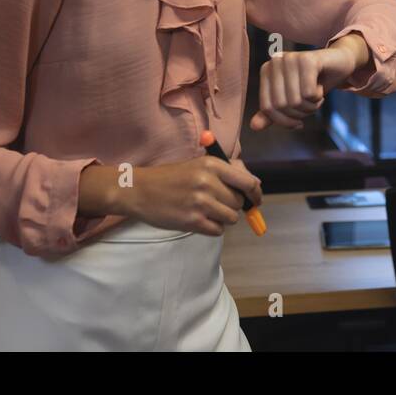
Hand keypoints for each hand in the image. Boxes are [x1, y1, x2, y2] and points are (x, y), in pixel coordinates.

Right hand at [122, 156, 262, 236]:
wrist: (139, 190)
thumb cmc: (171, 177)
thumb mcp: (199, 164)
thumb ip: (227, 171)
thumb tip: (255, 184)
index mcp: (212, 165)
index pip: (248, 182)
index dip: (256, 193)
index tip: (256, 200)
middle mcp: (208, 182)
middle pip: (239, 202)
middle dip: (233, 206)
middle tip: (218, 204)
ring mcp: (200, 203)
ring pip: (231, 218)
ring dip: (223, 218)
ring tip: (208, 212)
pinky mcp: (192, 221)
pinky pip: (218, 231)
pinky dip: (213, 228)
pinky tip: (201, 220)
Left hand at [249, 36, 368, 130]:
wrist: (339, 63)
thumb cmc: (314, 82)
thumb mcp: (292, 100)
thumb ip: (273, 113)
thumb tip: (254, 126)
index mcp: (266, 71)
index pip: (267, 108)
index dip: (284, 121)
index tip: (298, 122)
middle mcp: (275, 62)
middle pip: (281, 105)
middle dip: (300, 113)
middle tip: (311, 106)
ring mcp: (290, 58)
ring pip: (295, 100)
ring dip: (311, 106)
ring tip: (316, 97)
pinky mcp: (307, 59)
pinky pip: (308, 93)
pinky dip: (317, 97)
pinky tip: (320, 89)